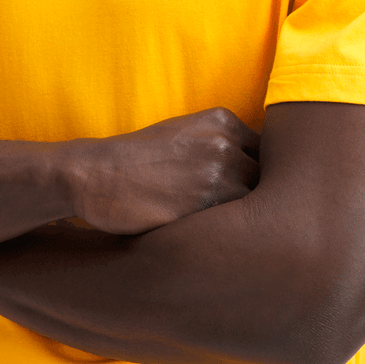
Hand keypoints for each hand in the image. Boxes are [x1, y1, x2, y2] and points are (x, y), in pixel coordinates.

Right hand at [69, 107, 259, 234]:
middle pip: (268, 178)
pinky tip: (215, 244)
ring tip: (230, 238)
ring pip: (259, 204)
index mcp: (222, 119)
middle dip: (258, 201)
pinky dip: (232, 238)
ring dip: (249, 223)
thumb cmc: (136, 161)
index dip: (259, 178)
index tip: (249, 195)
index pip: (266, 152)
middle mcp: (226, 141)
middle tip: (244, 223)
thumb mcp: (182, 134)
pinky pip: (239, 226)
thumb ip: (220, 145)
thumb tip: (257, 174)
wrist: (96, 175)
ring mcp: (219, 171)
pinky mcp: (208, 203)